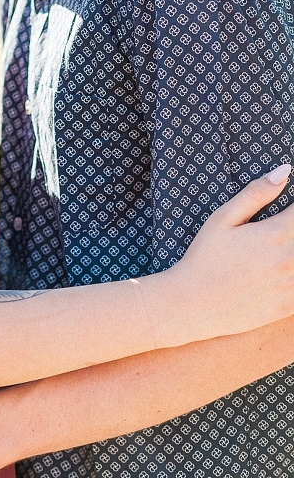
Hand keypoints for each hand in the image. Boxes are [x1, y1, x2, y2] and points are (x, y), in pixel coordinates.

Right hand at [154, 164, 293, 343]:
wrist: (193, 305)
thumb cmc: (205, 258)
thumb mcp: (223, 219)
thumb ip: (256, 194)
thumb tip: (285, 171)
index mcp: (276, 234)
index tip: (287, 212)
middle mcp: (290, 259)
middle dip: (293, 230)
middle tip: (275, 236)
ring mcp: (292, 285)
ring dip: (293, 250)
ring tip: (277, 252)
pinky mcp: (290, 306)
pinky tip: (283, 271)